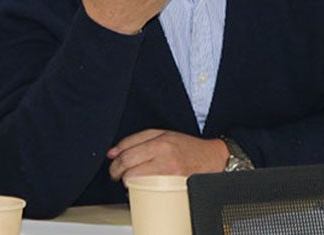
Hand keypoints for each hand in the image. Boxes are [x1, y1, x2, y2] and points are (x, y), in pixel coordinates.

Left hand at [107, 129, 228, 179]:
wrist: (210, 158)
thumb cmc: (187, 147)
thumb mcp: (164, 134)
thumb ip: (138, 140)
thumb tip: (113, 152)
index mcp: (160, 139)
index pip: (128, 147)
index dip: (115, 157)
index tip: (113, 161)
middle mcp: (163, 152)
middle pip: (127, 162)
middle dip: (116, 170)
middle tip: (117, 173)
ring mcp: (166, 169)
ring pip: (133, 177)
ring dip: (126, 180)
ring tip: (130, 179)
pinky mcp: (170, 183)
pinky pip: (144, 187)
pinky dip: (138, 187)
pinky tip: (140, 185)